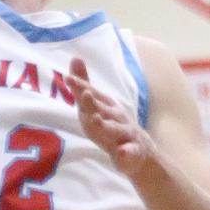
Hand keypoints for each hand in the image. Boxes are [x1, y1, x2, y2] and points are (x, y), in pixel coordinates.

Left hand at [68, 57, 156, 180]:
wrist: (141, 149)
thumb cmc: (112, 123)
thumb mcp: (97, 104)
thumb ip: (85, 84)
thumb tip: (75, 57)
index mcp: (106, 106)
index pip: (91, 94)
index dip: (80, 87)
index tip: (69, 78)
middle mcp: (116, 117)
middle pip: (102, 109)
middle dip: (92, 102)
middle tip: (84, 94)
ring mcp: (125, 134)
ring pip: (115, 129)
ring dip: (106, 125)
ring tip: (96, 120)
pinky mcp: (132, 151)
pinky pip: (129, 152)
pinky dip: (126, 152)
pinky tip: (122, 152)